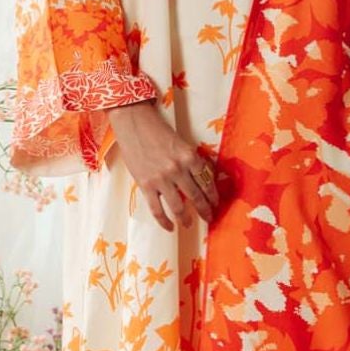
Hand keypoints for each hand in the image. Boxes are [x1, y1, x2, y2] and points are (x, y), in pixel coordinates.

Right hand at [106, 100, 219, 230]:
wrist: (133, 123)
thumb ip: (190, 161)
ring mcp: (162, 179)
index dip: (213, 195)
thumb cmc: (157, 130)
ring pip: (178, 207)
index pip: (207, 181)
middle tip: (209, 217)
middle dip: (205, 210)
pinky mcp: (146, 185)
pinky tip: (169, 227)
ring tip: (189, 225)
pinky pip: (157, 210)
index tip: (216, 203)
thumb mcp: (181, 143)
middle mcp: (178, 169)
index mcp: (190, 156)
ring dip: (186, 219)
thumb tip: (201, 179)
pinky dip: (164, 221)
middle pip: (197, 196)